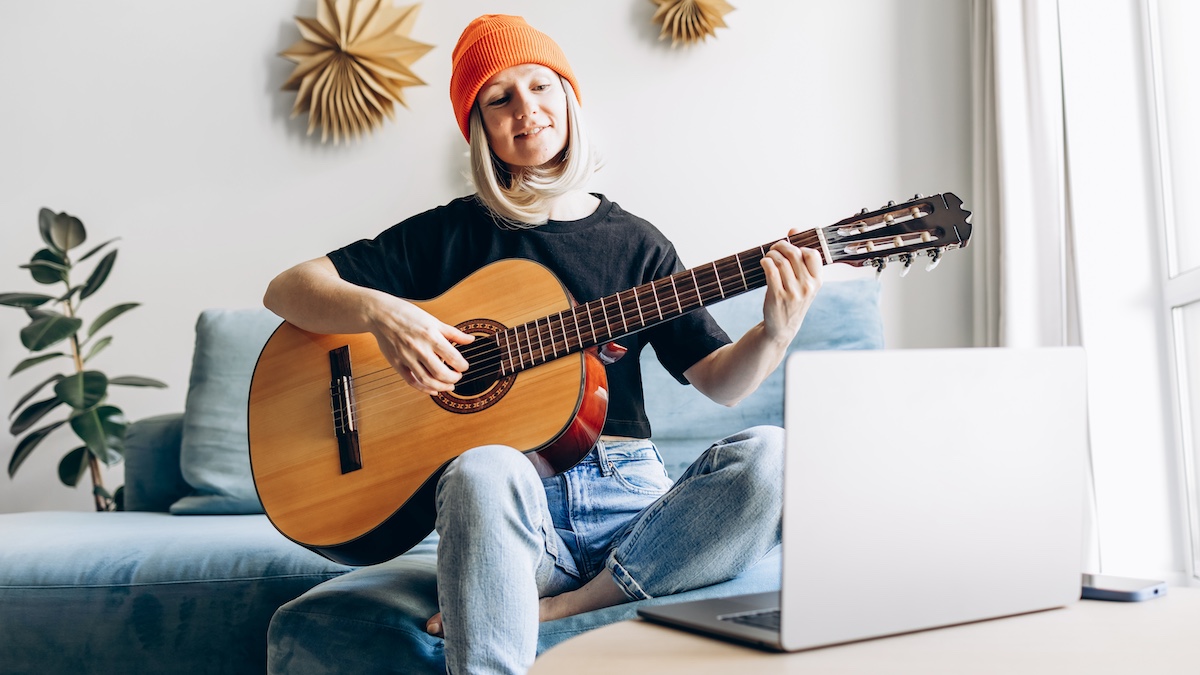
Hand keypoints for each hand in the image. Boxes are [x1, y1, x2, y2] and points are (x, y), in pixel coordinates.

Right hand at [367, 296, 474, 394]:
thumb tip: (471, 340)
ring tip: (449, 385)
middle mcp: (419, 348)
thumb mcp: (433, 321)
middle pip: (442, 373)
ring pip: (427, 381)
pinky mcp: (397, 364)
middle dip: (454, 379)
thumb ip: (453, 333)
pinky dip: (424, 389)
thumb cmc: (408, 315)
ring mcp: (407, 357)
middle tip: (458, 376)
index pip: (453, 358)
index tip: (464, 366)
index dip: (462, 366)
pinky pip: (412, 381)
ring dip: (441, 387)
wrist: (381, 314)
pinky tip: (433, 390)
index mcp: (431, 336)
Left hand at [760, 229, 822, 344]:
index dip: (799, 246)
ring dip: (771, 254)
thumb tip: (794, 229)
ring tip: (768, 257)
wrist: (782, 328)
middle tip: (774, 249)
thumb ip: (800, 256)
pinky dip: (765, 262)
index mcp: (817, 281)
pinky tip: (764, 262)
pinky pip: (770, 271)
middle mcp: (807, 286)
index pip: (812, 254)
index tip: (790, 248)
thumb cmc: (792, 300)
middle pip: (793, 254)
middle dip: (781, 246)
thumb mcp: (803, 282)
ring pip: (780, 261)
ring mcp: (793, 292)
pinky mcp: (777, 296)